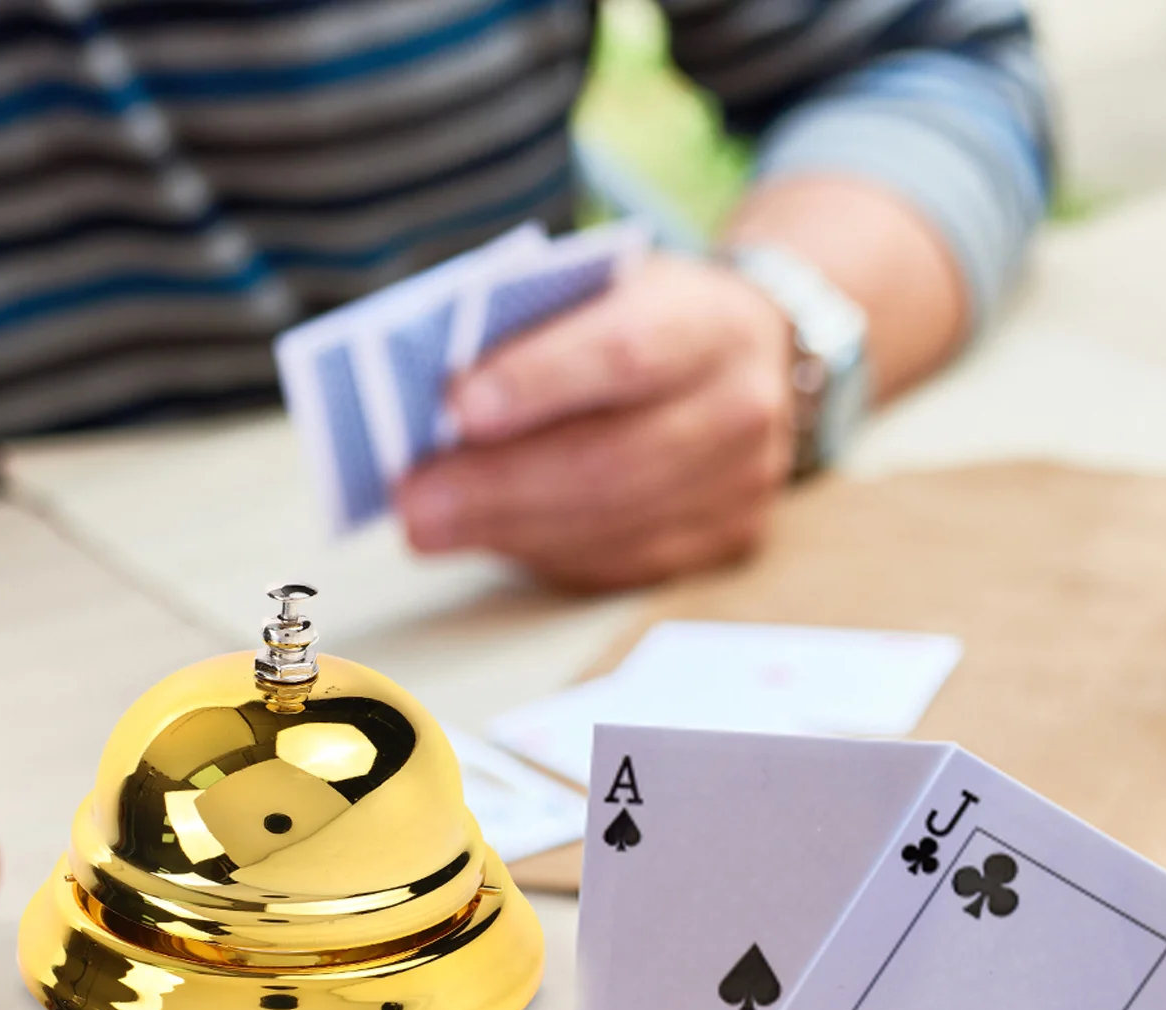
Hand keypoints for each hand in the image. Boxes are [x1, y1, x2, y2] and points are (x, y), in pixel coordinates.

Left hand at [396, 254, 795, 592]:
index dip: (537, 382)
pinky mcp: (724, 542)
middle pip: (607, 462)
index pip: (623, 353)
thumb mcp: (602, 289)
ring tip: (428, 523)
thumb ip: (535, 328)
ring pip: (606, 527)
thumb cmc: (646, 318)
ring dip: (503, 530)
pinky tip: (486, 537)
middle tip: (413, 502)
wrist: (752, 356)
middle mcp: (738, 406)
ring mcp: (739, 485)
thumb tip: (435, 406)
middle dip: (496, 486)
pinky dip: (538, 552)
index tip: (455, 408)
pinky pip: (615, 564)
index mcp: (709, 322)